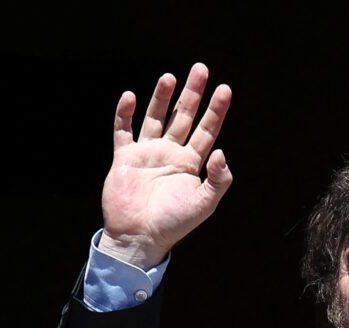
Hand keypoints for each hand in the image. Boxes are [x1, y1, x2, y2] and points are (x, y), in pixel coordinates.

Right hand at [99, 63, 232, 268]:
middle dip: (192, 94)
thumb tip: (221, 151)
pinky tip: (131, 97)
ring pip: (155, 118)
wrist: (138, 238)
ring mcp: (147, 154)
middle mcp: (170, 154)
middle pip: (183, 117)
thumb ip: (217, 179)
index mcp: (190, 164)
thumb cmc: (173, 224)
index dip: (216, 110)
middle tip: (200, 69)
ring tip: (169, 77)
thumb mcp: (204, 204)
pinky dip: (125, 114)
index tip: (225, 89)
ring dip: (162, 98)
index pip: (207, 130)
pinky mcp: (125, 159)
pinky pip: (124, 131)